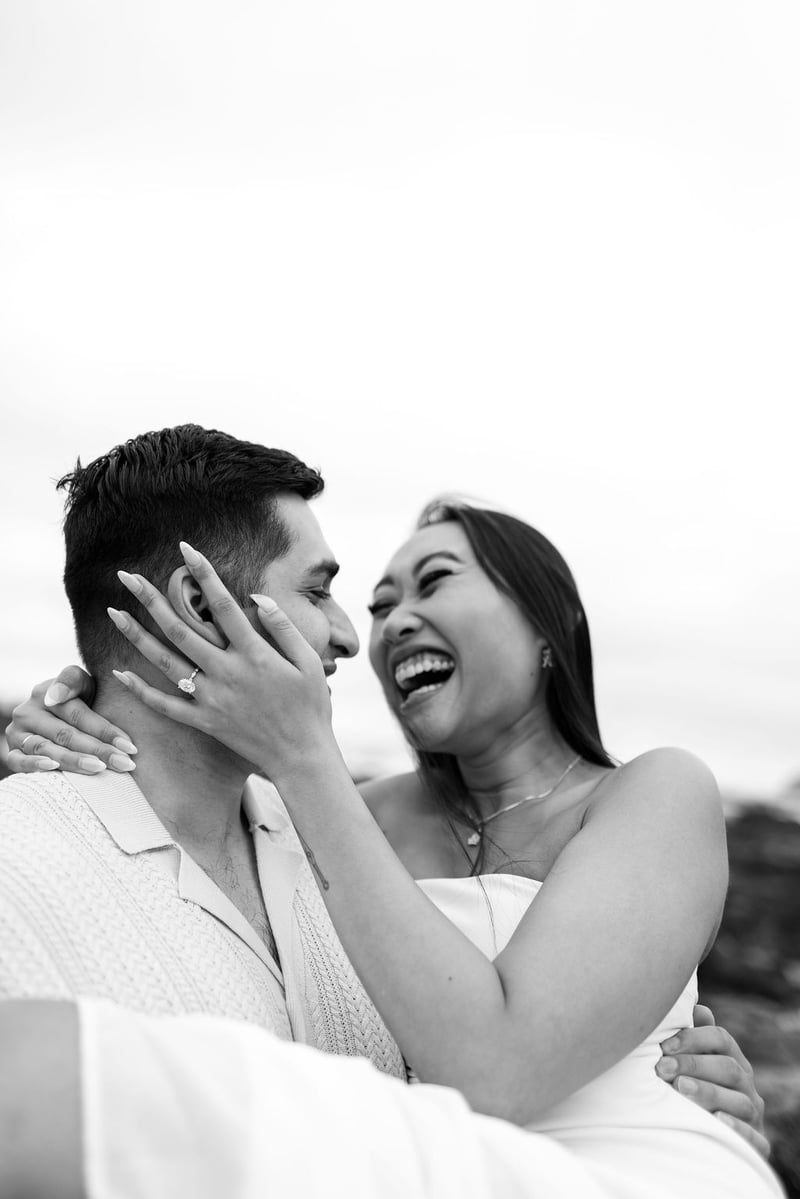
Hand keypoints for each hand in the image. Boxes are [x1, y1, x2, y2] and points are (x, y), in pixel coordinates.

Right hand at [5, 668, 137, 774]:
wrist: (54, 714)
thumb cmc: (78, 700)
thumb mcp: (81, 684)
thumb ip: (73, 681)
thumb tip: (55, 696)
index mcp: (46, 692)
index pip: (79, 714)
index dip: (106, 731)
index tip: (130, 747)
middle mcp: (27, 711)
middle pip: (66, 734)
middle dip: (98, 750)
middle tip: (124, 763)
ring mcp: (17, 732)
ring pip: (46, 749)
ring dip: (74, 761)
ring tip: (99, 768)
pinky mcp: (11, 751)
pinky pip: (18, 762)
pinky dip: (34, 766)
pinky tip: (54, 769)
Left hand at [109, 543, 334, 778]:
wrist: (302, 757)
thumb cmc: (311, 706)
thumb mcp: (308, 661)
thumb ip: (283, 627)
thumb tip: (257, 597)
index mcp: (254, 654)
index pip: (222, 604)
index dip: (204, 573)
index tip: (186, 549)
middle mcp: (227, 673)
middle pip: (180, 628)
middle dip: (151, 599)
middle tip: (127, 576)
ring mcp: (212, 699)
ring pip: (165, 663)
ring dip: (137, 636)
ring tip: (114, 612)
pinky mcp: (204, 722)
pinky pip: (165, 706)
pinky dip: (141, 691)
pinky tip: (120, 673)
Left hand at [655, 1004, 768, 1158]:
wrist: (711, 1137)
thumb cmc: (696, 1089)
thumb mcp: (694, 1062)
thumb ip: (693, 1037)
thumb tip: (695, 1007)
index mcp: (732, 1060)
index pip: (720, 1039)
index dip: (693, 1037)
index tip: (663, 1046)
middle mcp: (746, 1084)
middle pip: (728, 1068)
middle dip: (693, 1065)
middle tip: (662, 1069)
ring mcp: (753, 1115)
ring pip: (739, 1101)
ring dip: (709, 1092)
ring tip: (680, 1088)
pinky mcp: (757, 1144)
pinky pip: (754, 1137)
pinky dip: (737, 1128)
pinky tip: (717, 1120)